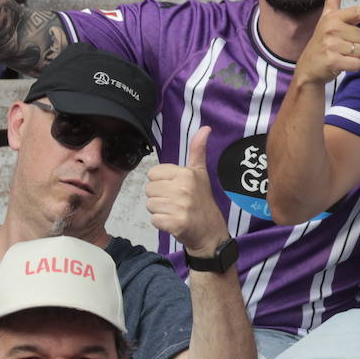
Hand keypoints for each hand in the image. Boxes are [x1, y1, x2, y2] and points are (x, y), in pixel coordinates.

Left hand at [146, 126, 229, 256]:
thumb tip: (205, 128)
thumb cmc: (201, 200)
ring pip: (150, 205)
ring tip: (175, 211)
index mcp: (186, 174)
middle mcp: (183, 188)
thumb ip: (198, 150)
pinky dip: (161, 223)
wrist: (210, 231)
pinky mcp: (175, 223)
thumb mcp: (201, 173)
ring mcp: (180, 207)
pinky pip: (154, 219)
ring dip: (160, 210)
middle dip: (159, 197)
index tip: (176, 188)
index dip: (162, 182)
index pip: (153, 174)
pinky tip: (174, 222)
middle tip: (176, 202)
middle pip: (149, 190)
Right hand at [294, 0, 359, 85]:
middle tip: (343, 46)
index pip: (357, 12)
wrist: (308, 68)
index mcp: (333, 17)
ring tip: (341, 55)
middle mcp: (331, 29)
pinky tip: (341, 64)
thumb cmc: (322, 41)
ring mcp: (331, 45)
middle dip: (358, 44)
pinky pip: (357, 64)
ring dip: (356, 56)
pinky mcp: (332, 61)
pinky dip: (353, 66)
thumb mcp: (326, 18)